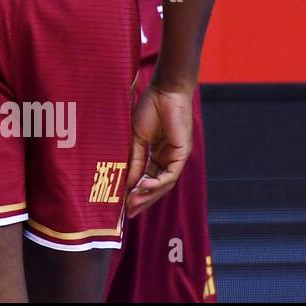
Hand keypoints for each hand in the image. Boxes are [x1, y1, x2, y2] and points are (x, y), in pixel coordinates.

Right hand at [125, 85, 192, 217]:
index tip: (122, 206)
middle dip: (142, 200)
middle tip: (128, 213)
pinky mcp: (183, 154)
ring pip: (164, 184)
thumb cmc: (149, 109)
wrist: (164, 93)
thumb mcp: (136, 139)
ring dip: (148, 195)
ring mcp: (176, 158)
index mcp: (156, 155)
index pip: (146, 179)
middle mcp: (167, 160)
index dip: (135, 192)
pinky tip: (144, 187)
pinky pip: (171, 175)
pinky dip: (157, 183)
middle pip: (156, 186)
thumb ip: (133, 160)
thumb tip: (128, 182)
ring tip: (132, 202)